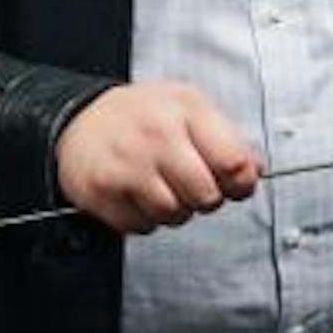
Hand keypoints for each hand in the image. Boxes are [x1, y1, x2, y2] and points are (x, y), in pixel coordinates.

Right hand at [56, 83, 259, 233]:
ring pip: (175, 215)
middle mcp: (157, 136)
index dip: (242, 183)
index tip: (237, 185)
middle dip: (207, 199)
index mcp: (186, 110)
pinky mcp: (102, 192)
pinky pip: (141, 226)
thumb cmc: (140, 115)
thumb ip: (226, 137)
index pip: (234, 162)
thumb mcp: (188, 106)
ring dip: (175, 211)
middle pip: (206, 195)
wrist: (78, 118)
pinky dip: (145, 219)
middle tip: (195, 187)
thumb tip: (254, 171)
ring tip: (163, 188)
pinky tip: (138, 195)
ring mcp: (127, 165)